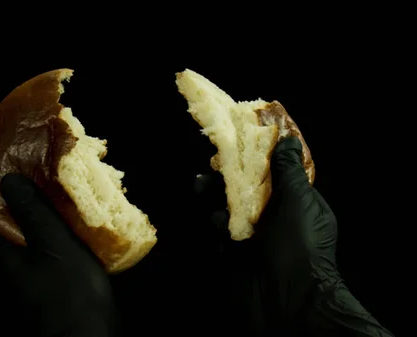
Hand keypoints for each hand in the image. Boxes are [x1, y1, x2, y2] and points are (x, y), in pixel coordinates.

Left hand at [0, 174, 115, 336]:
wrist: (87, 336)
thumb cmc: (69, 291)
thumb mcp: (54, 245)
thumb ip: (33, 213)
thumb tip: (8, 180)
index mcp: (4, 253)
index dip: (11, 192)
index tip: (28, 172)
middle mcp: (10, 266)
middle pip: (17, 225)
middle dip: (34, 204)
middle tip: (56, 183)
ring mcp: (29, 278)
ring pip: (35, 239)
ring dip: (50, 221)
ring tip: (71, 201)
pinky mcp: (48, 286)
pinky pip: (49, 253)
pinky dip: (60, 239)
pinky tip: (78, 231)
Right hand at [194, 137, 393, 335]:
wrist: (287, 299)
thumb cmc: (298, 246)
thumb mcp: (298, 201)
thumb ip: (287, 170)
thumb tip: (289, 140)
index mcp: (296, 206)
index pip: (274, 176)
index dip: (257, 159)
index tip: (239, 142)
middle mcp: (274, 220)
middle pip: (246, 190)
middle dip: (228, 176)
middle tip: (212, 164)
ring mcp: (253, 239)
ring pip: (228, 210)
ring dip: (214, 196)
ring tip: (200, 185)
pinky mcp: (234, 254)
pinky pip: (220, 233)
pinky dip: (217, 225)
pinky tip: (218, 224)